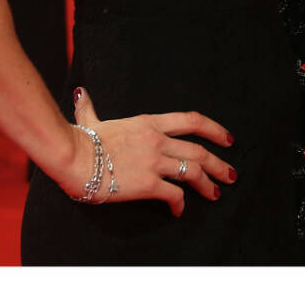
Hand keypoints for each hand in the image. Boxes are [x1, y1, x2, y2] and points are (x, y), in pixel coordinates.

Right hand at [59, 87, 237, 215]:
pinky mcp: (148, 184)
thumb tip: (82, 94)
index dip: (214, 129)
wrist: (73, 157)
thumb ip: (91, 107)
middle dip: (220, 164)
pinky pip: (174, 194)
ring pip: (194, 172)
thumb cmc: (80, 139)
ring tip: (216, 193)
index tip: (228, 139)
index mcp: (150, 123)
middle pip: (200, 151)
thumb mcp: (92, 119)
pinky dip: (180, 204)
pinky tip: (179, 211)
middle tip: (231, 174)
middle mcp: (158, 140)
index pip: (191, 121)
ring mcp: (155, 162)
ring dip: (209, 184)